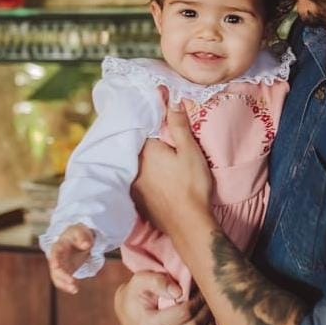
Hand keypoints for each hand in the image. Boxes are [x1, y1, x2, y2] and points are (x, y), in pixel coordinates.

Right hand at [48, 223, 93, 293]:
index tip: (56, 266)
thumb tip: (86, 245)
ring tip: (74, 289)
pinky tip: (75, 290)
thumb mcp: (80, 231)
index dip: (55, 260)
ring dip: (64, 284)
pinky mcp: (66, 271)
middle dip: (62, 276)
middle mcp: (56, 258)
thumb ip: (83, 238)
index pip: (55, 254)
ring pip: (58, 278)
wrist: (79, 237)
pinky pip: (64, 280)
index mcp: (58, 246)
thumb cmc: (78, 233)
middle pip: (55, 269)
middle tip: (72, 281)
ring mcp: (60, 266)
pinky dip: (68, 286)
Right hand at [114, 271, 215, 324]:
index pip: (184, 313)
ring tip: (210, 313)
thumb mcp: (141, 279)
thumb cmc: (135, 293)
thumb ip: (159, 281)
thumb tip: (179, 292)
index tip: (201, 291)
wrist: (124, 311)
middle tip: (209, 300)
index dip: (198, 300)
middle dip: (205, 312)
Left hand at [133, 107, 214, 237]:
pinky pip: (137, 178)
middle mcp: (134, 166)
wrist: (188, 223)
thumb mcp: (189, 151)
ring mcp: (133, 184)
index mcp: (145, 150)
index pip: (145, 126)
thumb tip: (171, 101)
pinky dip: (144, 172)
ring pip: (136, 162)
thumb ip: (178, 125)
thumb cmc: (192, 185)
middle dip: (148, 135)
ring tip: (157, 150)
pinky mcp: (137, 199)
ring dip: (144, 156)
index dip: (154, 116)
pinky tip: (154, 174)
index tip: (160, 102)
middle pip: (139, 144)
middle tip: (159, 127)